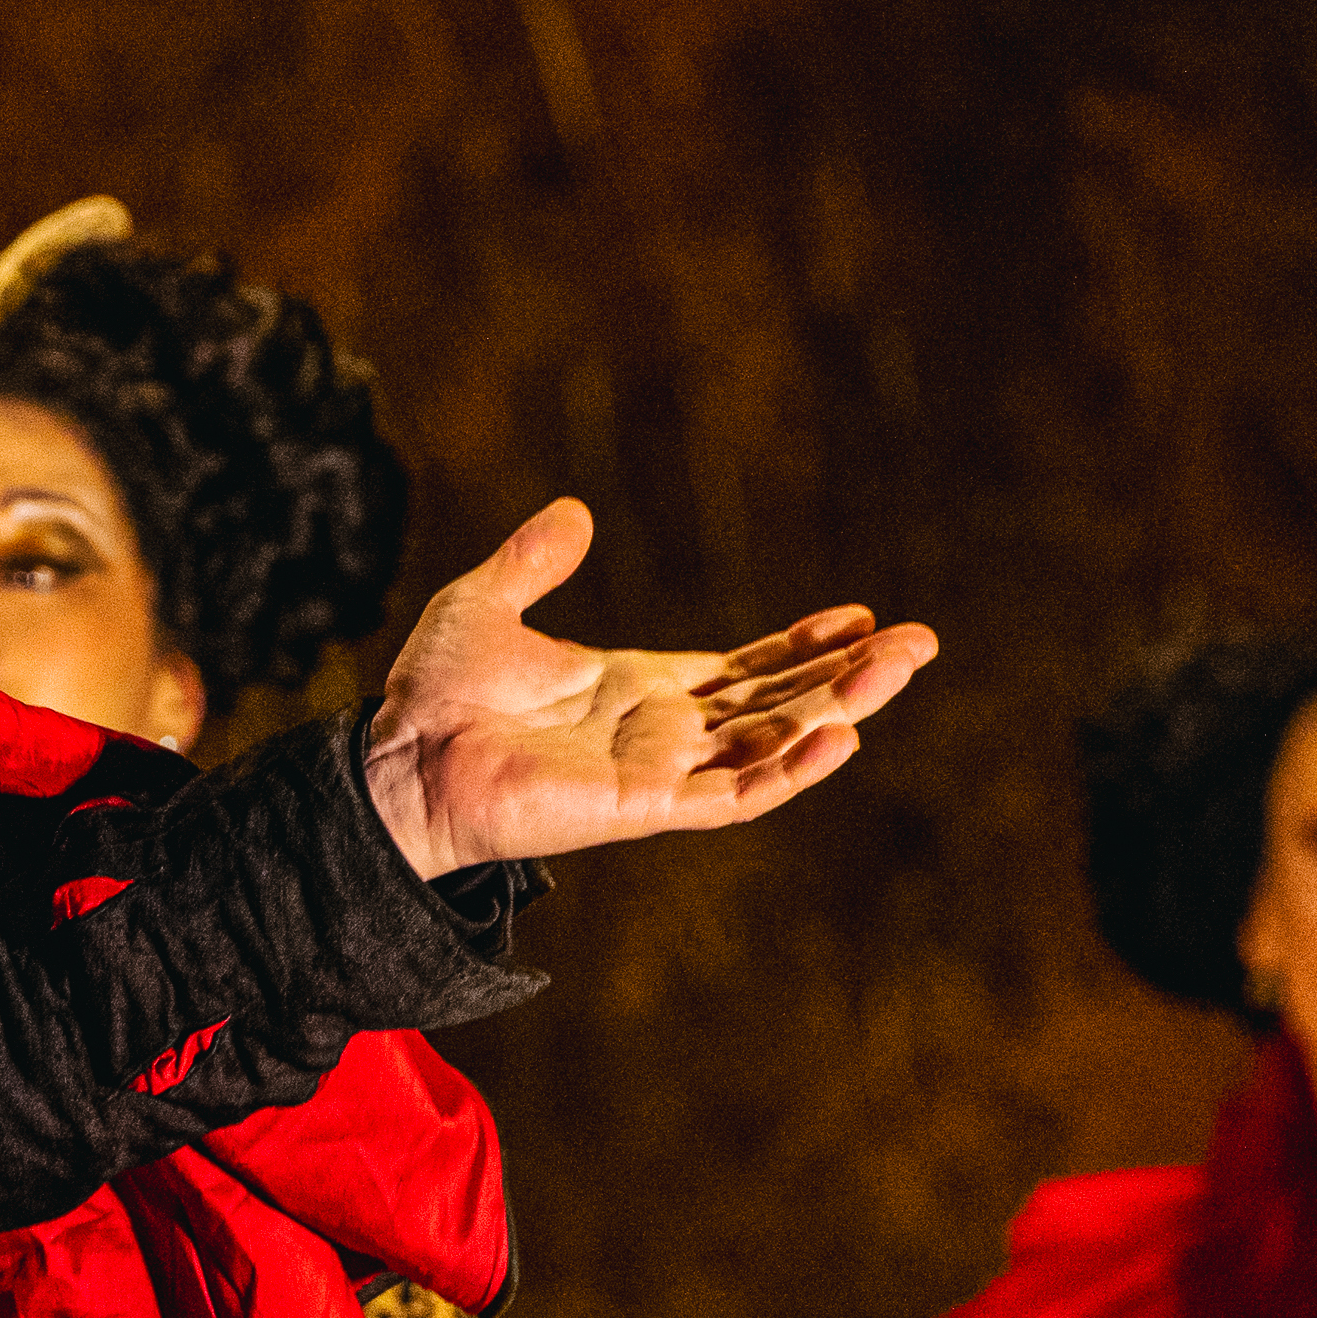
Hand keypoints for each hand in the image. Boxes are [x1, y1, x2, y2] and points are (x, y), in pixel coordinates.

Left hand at [358, 498, 935, 876]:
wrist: (396, 762)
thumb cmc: (434, 694)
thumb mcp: (485, 604)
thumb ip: (532, 561)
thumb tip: (575, 511)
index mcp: (641, 688)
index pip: (747, 669)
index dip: (805, 646)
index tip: (861, 616)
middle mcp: (664, 732)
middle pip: (781, 702)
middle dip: (851, 674)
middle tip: (920, 642)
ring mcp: (661, 771)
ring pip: (776, 743)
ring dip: (841, 708)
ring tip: (900, 667)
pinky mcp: (646, 806)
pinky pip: (737, 793)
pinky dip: (790, 767)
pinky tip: (839, 736)